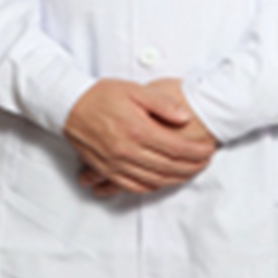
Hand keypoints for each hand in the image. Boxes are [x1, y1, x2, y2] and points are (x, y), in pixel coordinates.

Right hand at [64, 79, 215, 196]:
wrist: (69, 105)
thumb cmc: (102, 95)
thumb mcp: (135, 90)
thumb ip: (162, 104)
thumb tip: (185, 117)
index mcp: (136, 129)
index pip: (176, 147)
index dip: (196, 151)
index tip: (208, 150)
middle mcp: (126, 150)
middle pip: (168, 167)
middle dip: (191, 167)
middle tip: (205, 162)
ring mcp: (115, 163)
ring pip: (153, 180)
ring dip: (176, 179)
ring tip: (190, 172)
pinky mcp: (105, 170)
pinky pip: (133, 186)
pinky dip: (152, 187)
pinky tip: (162, 181)